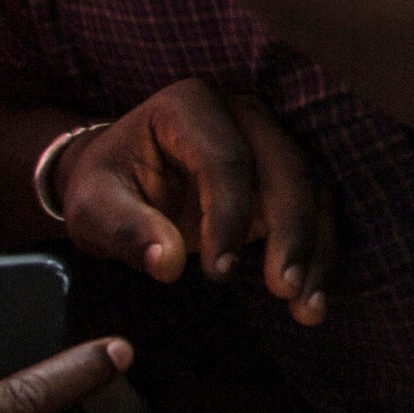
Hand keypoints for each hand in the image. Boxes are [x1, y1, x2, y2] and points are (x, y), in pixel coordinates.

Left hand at [45, 80, 330, 324]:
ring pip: (314, 187)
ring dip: (316, 247)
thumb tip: (167, 265)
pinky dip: (320, 253)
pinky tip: (312, 297)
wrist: (125, 179)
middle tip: (283, 289)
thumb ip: (125, 231)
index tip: (217, 271)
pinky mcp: (287, 173)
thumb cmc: (107, 188)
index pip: (225, 159)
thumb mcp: (93, 208)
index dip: (229, 216)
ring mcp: (271, 139)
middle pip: (287, 166)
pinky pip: (319, 207)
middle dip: (292, 231)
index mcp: (189, 106)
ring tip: (305, 305)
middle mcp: (242, 113)